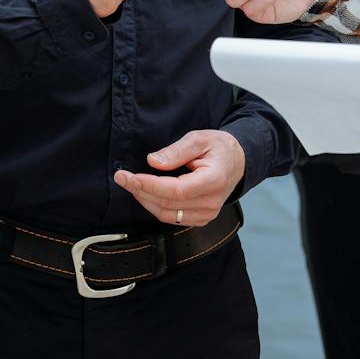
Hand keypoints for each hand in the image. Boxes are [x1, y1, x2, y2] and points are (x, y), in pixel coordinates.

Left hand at [114, 130, 245, 226]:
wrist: (238, 161)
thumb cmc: (219, 148)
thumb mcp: (198, 139)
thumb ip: (176, 151)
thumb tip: (153, 162)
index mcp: (213, 180)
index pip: (176, 190)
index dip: (149, 185)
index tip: (129, 177)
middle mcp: (211, 202)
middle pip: (167, 204)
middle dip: (140, 191)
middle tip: (122, 177)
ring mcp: (208, 214)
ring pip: (166, 215)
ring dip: (145, 200)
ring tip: (131, 184)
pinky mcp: (202, 219)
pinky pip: (172, 218)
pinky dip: (155, 207)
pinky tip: (146, 193)